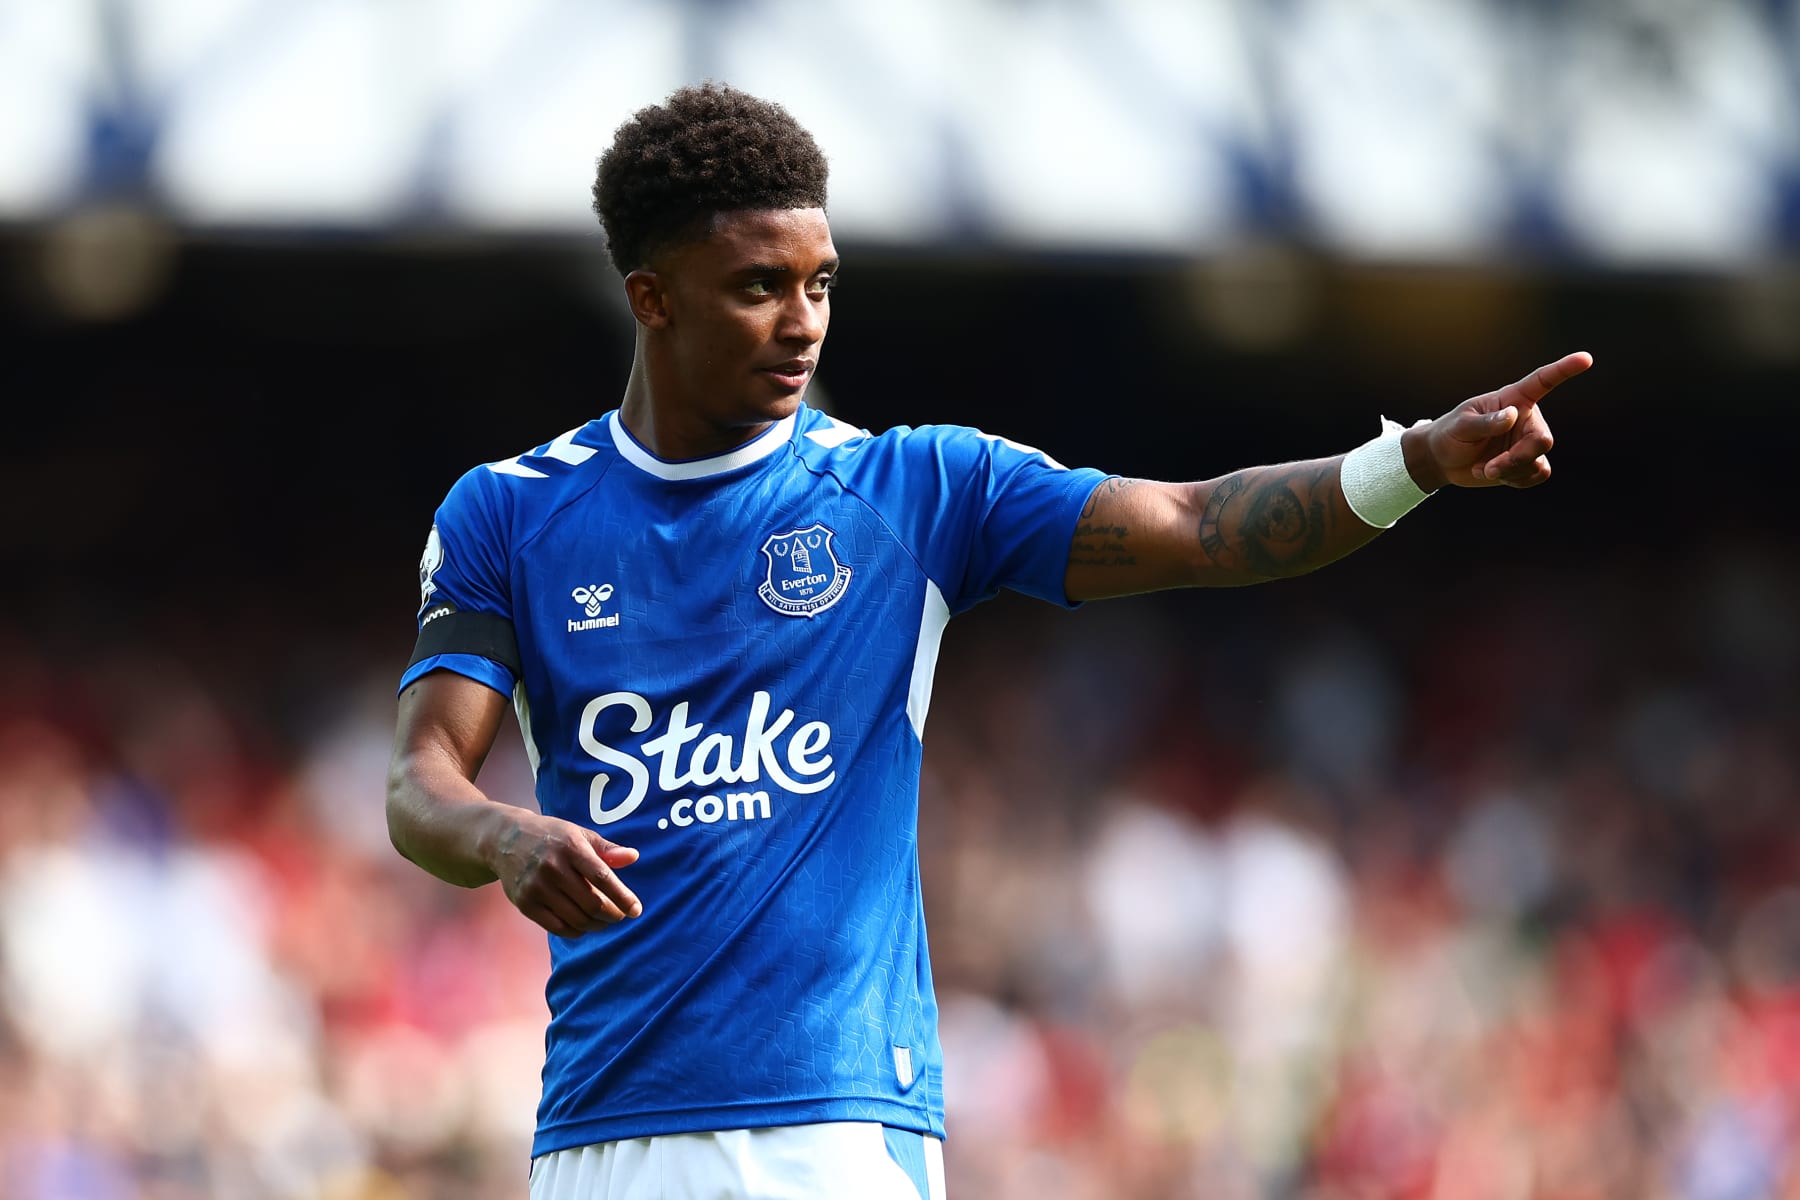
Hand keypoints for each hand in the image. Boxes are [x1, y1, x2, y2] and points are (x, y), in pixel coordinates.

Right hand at [489, 811, 641, 936]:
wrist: (505, 840)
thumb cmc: (551, 836)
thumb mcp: (579, 834)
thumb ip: (606, 849)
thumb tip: (634, 857)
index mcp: (570, 847)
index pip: (602, 877)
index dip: (622, 897)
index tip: (636, 910)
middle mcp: (552, 867)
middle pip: (591, 903)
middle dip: (612, 914)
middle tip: (620, 916)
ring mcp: (536, 887)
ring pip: (576, 919)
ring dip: (596, 925)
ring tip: (604, 921)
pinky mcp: (525, 903)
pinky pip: (557, 927)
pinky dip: (575, 931)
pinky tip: (583, 926)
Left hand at [1403, 352, 1592, 490]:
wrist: (1442, 460)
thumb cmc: (1450, 434)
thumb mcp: (1460, 425)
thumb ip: (1485, 422)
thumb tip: (1512, 416)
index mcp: (1513, 399)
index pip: (1543, 381)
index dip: (1565, 369)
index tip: (1585, 358)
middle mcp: (1527, 419)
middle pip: (1542, 440)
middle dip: (1517, 459)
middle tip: (1490, 469)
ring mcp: (1528, 441)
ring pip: (1538, 461)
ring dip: (1510, 472)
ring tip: (1485, 469)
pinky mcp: (1528, 462)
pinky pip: (1537, 475)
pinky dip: (1516, 480)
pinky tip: (1496, 475)